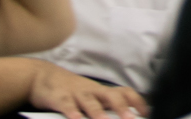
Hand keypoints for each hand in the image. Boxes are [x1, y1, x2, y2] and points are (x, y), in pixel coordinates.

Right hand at [27, 61, 147, 118]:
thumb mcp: (90, 95)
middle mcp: (92, 91)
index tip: (147, 113)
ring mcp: (76, 94)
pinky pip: (67, 105)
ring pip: (90, 102)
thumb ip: (105, 104)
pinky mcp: (59, 98)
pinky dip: (72, 112)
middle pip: (111, 96)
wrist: (42, 76)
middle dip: (122, 108)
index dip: (137, 102)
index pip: (125, 93)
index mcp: (101, 91)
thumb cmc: (71, 90)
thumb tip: (125, 115)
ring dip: (98, 113)